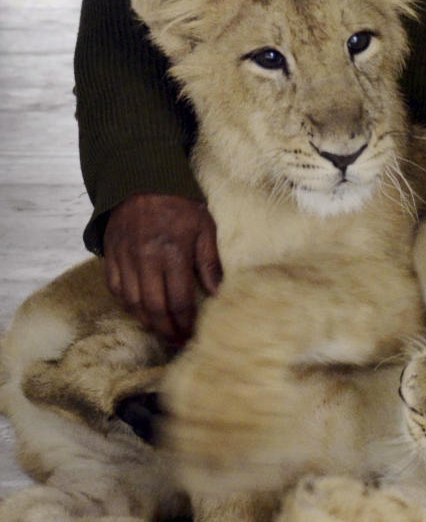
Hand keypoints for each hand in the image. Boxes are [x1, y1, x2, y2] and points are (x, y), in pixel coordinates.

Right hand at [103, 193, 221, 342]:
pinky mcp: (110, 255)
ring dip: (146, 321)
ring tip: (161, 331)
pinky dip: (126, 304)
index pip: (178, 300)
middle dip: (166, 330)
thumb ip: (209, 261)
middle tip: (176, 342)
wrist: (142, 179)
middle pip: (154, 307)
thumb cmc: (179, 204)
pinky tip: (139, 310)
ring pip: (132, 302)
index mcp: (172, 252)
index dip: (185, 322)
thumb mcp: (204, 226)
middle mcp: (145, 259)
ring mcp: (124, 258)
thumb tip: (218, 293)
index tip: (192, 335)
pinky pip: (115, 288)